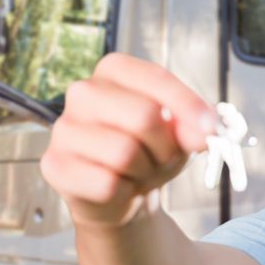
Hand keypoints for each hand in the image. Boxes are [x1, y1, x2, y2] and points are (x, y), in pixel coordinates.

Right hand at [41, 53, 215, 226]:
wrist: (123, 193)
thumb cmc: (151, 151)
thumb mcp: (182, 134)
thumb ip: (195, 126)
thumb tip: (205, 129)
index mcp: (114, 71)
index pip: (156, 77)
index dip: (188, 105)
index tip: (210, 128)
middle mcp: (83, 92)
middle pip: (144, 116)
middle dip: (166, 146)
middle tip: (164, 157)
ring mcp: (64, 128)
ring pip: (124, 153)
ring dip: (146, 171)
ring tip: (139, 171)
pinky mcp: (54, 165)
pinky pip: (106, 183)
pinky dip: (124, 192)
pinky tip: (118, 186)